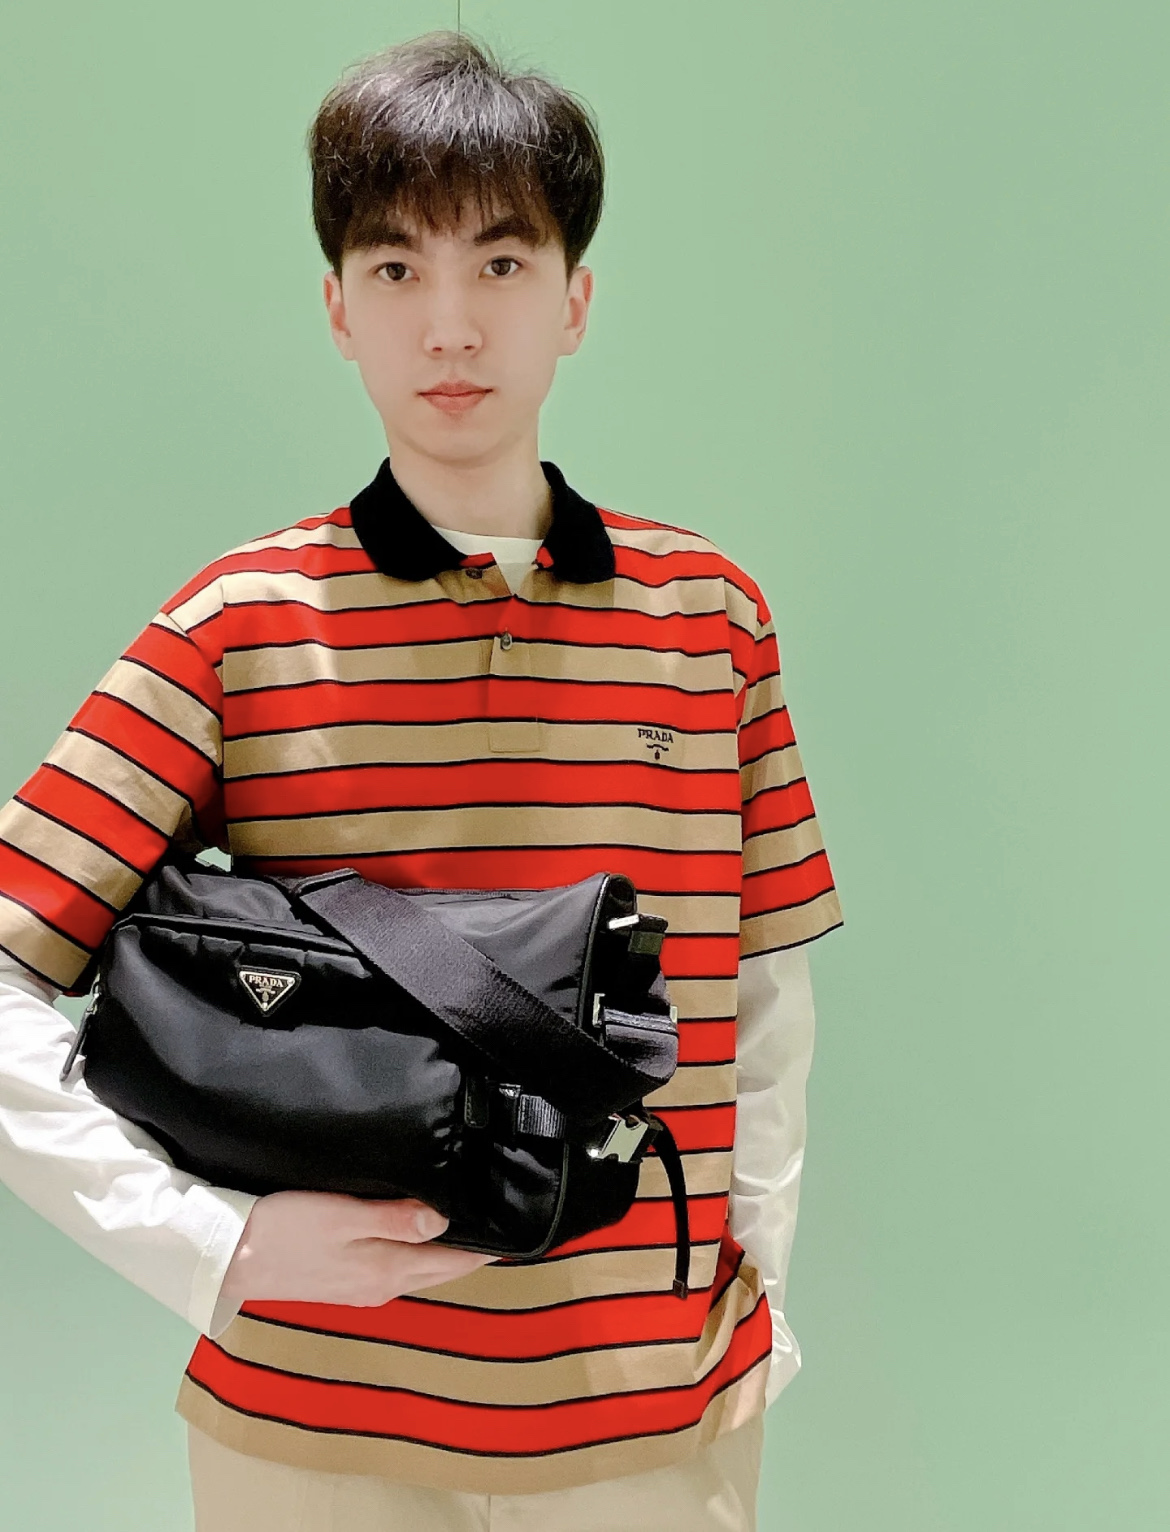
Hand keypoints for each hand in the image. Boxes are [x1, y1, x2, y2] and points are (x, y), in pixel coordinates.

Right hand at [218, 1190, 496, 1308]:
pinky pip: (398, 1270)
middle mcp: (380, 1287)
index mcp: (386, 1271)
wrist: (226, 1257)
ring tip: (471, 1229)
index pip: (453, 1262)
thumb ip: (394, 1218)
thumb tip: (445, 1222)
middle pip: (441, 1270)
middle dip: (473, 1252)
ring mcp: (361, 1289)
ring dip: (447, 1255)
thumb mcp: (341, 1214)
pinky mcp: (342, 1283)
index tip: (518, 1233)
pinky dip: (419, 1256)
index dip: (486, 1248)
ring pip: (421, 1271)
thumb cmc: (282, 1228)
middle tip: (504, 1226)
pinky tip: (420, 1239)